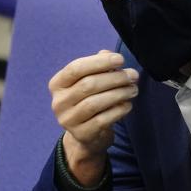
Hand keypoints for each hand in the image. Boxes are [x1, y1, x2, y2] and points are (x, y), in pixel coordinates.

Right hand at [49, 50, 138, 185]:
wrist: (87, 136)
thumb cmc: (89, 101)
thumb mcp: (90, 82)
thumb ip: (97, 66)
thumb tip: (108, 54)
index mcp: (57, 84)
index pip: (75, 68)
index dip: (99, 62)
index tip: (120, 59)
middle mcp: (58, 102)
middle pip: (88, 85)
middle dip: (115, 78)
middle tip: (133, 75)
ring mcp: (68, 120)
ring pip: (95, 102)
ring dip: (119, 93)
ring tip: (133, 89)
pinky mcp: (82, 134)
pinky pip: (103, 119)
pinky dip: (118, 110)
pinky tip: (128, 104)